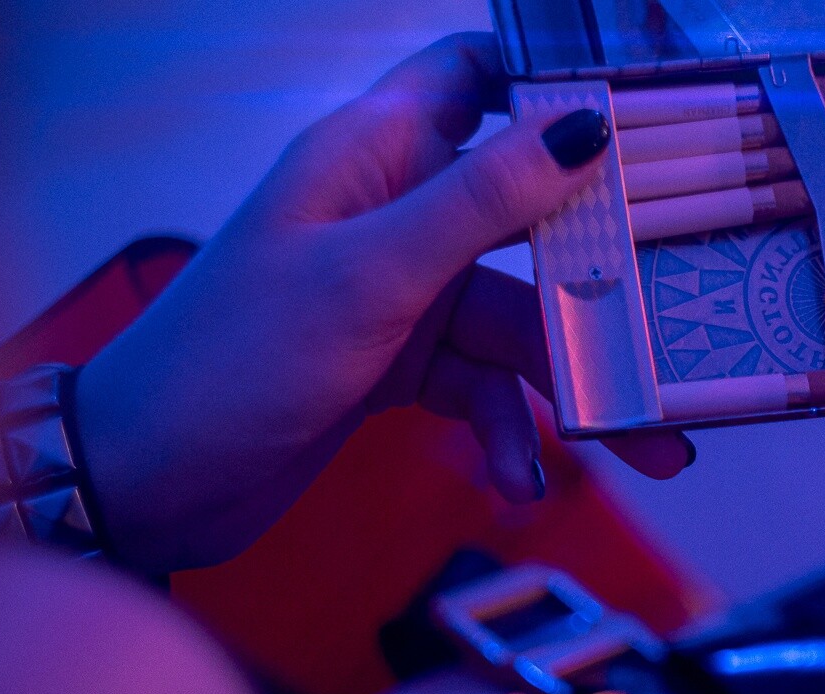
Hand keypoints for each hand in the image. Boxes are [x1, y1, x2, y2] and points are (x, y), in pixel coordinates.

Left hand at [76, 34, 693, 574]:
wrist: (146, 483)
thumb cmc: (229, 360)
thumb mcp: (367, 277)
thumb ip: (477, 206)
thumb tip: (580, 129)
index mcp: (374, 154)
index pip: (477, 77)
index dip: (557, 88)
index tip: (647, 126)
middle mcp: (393, 212)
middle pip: (529, 222)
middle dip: (602, 281)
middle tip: (678, 322)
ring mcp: (399, 293)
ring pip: (518, 322)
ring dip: (572, 388)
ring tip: (643, 449)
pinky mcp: (398, 365)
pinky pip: (482, 388)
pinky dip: (507, 433)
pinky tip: (519, 481)